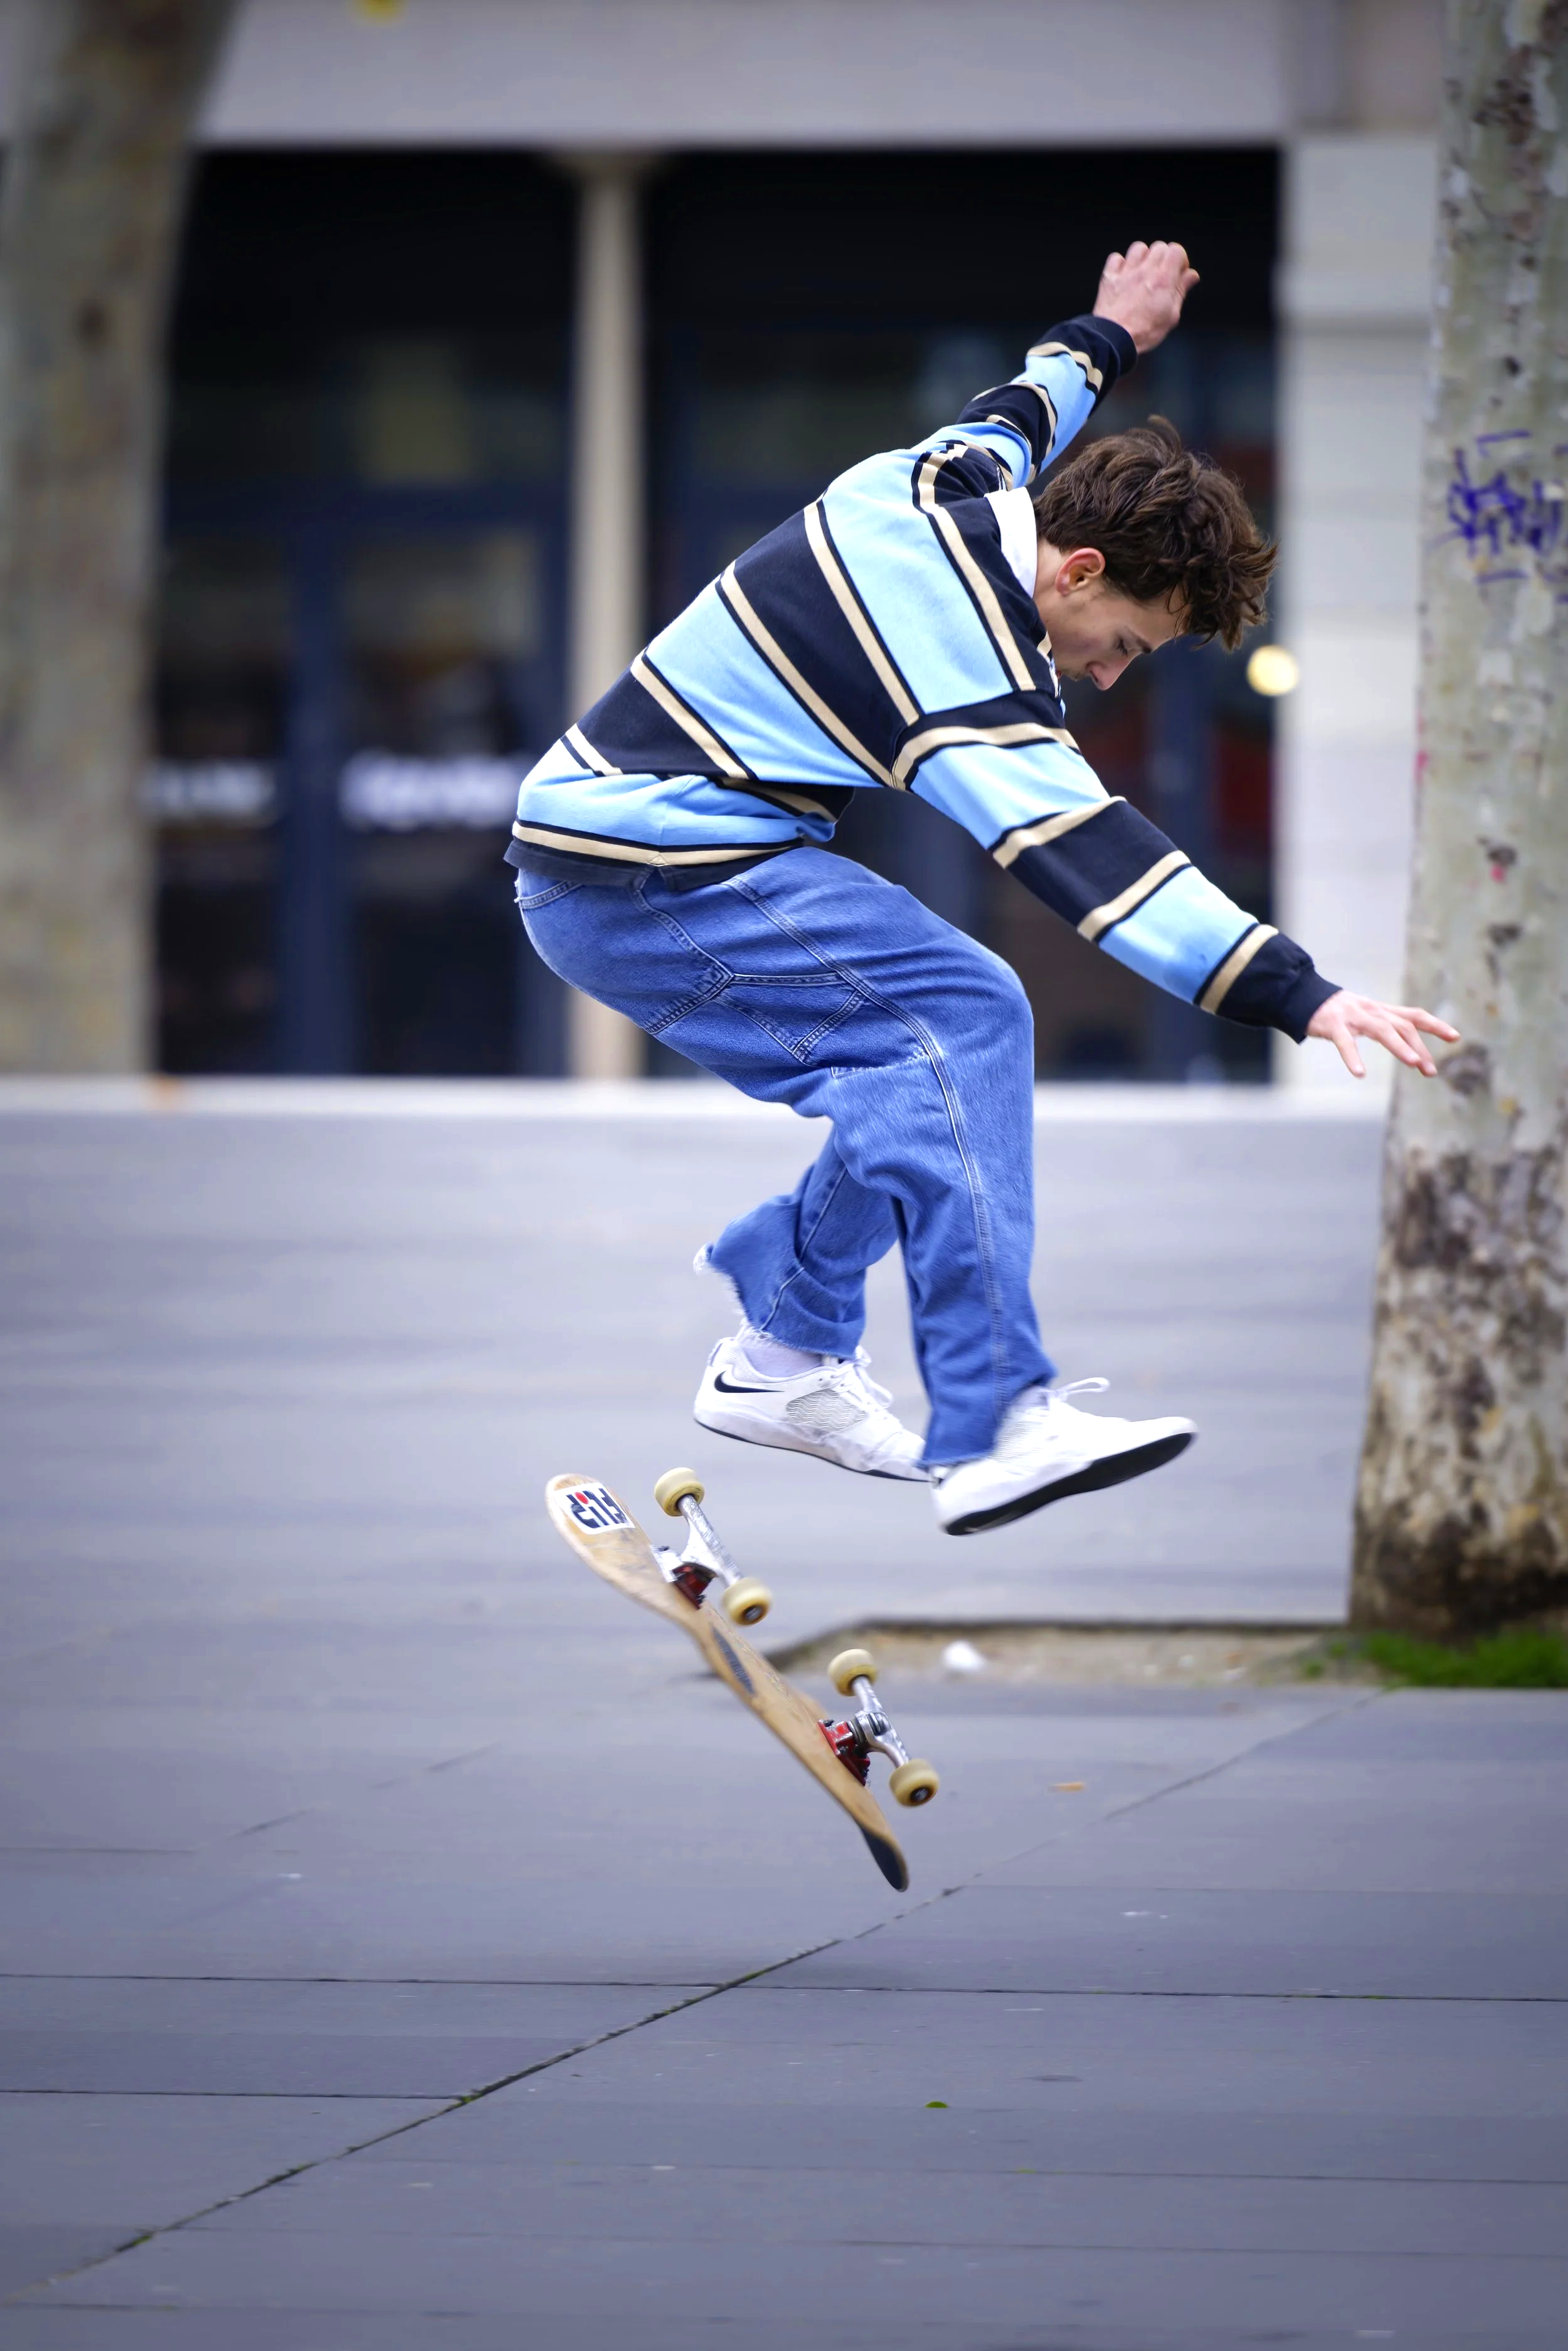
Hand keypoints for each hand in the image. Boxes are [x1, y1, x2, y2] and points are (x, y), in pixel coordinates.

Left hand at [1093, 240, 1199, 354]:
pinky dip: (1121, 263)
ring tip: (1143, 271)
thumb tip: (1191, 275)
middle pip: (1159, 247)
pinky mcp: (1110, 277)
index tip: (1178, 272)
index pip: (1177, 250)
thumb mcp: (1171, 315)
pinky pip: (1116, 258)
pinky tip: (1124, 275)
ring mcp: (1126, 272)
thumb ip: (1181, 291)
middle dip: (1164, 258)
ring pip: (1138, 248)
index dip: (1180, 259)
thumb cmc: (1144, 332)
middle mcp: (1145, 271)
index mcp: (1163, 279)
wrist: (1114, 339)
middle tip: (1162, 274)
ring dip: (1143, 257)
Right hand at [1305, 991, 1461, 1079]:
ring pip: (1381, 1030)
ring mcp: (1353, 1017)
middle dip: (1419, 1047)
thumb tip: (1412, 1047)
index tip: (1455, 1037)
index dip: (1435, 1025)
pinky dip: (1352, 1058)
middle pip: (1402, 1025)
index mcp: (1381, 1010)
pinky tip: (1359, 1073)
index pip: (1414, 1015)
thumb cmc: (1337, 1011)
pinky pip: (1344, 1042)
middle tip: (1430, 1070)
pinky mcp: (1333, 1025)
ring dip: (1399, 1047)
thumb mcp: (1367, 1015)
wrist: (1304, 997)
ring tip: (1413, 1063)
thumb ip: (1387, 1026)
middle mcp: (1371, 1011)